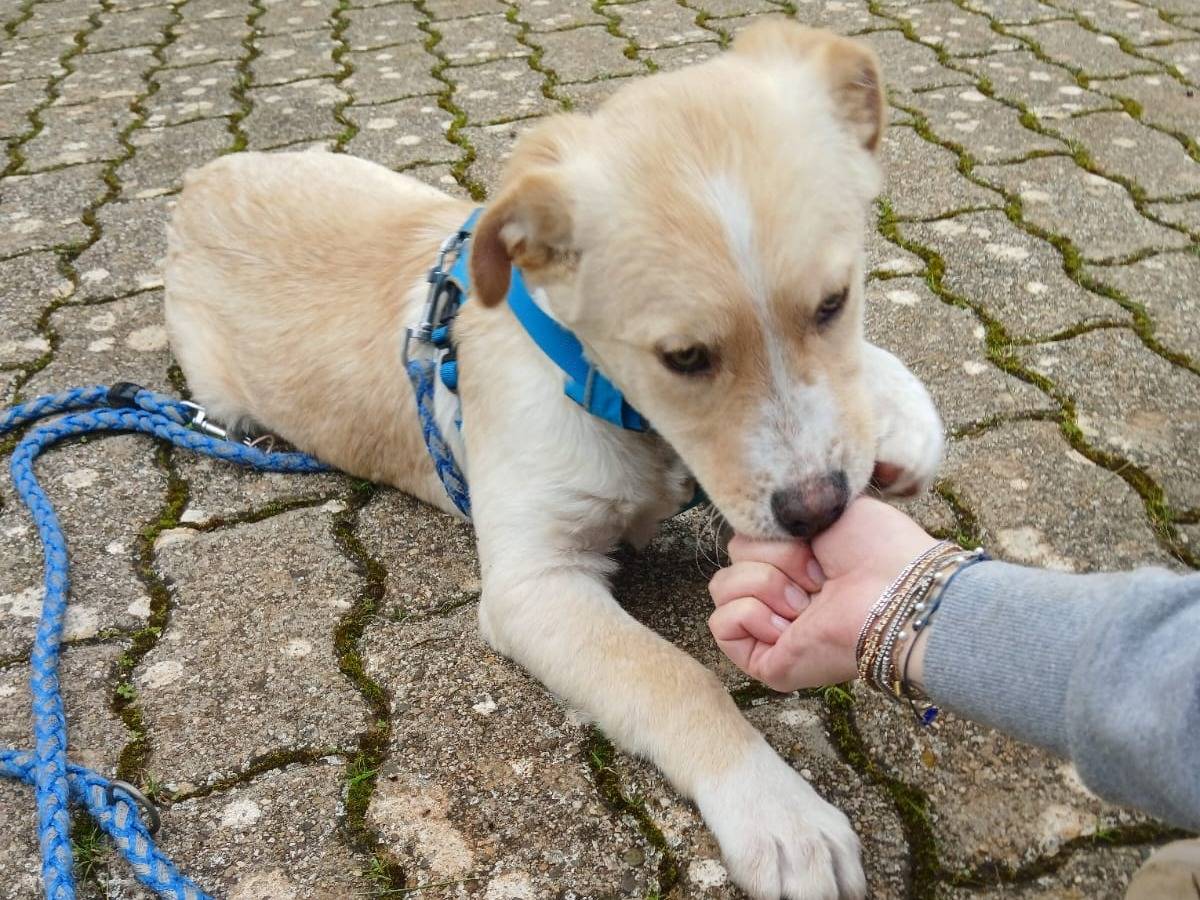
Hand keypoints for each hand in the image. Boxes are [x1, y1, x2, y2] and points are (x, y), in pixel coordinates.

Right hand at [708, 497, 943, 691]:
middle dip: (774, 558)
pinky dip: (752, 614)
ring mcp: (770, 629)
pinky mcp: (762, 660)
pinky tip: (788, 625)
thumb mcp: (825, 507)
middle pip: (733, 557)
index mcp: (796, 562)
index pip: (747, 538)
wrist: (894, 593)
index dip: (773, 536)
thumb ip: (786, 510)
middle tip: (818, 578)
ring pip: (722, 588)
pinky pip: (720, 624)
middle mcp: (781, 595)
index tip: (816, 543)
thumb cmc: (878, 549)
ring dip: (766, 584)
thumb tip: (758, 516)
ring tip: (806, 603)